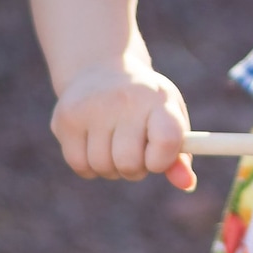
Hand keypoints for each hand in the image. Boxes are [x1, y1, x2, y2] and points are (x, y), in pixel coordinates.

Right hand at [51, 63, 195, 190]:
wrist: (101, 68)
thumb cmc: (144, 103)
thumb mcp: (168, 118)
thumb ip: (180, 153)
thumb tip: (187, 184)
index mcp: (158, 99)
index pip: (167, 140)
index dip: (163, 161)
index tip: (157, 157)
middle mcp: (124, 100)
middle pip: (129, 163)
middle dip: (134, 168)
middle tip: (135, 151)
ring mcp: (91, 107)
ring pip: (102, 167)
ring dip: (111, 167)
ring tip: (114, 144)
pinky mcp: (65, 118)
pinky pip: (80, 165)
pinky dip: (90, 166)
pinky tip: (95, 144)